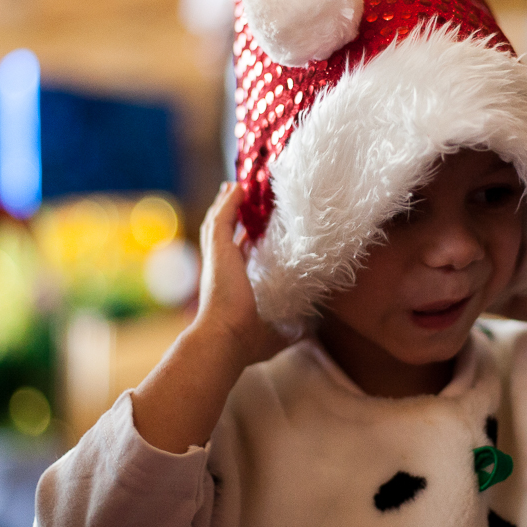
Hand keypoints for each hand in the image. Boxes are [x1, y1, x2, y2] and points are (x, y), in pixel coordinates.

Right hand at [194, 182, 285, 368]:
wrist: (225, 338)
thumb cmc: (247, 340)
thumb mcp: (275, 332)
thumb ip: (291, 328)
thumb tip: (309, 330)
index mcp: (230, 285)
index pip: (235, 255)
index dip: (241, 241)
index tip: (249, 232)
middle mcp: (220, 269)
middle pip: (222, 233)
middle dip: (229, 215)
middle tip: (238, 197)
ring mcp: (217, 257)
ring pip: (218, 221)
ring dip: (227, 203)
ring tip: (236, 186)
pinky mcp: (219, 249)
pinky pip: (223, 217)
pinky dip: (229, 201)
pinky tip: (238, 187)